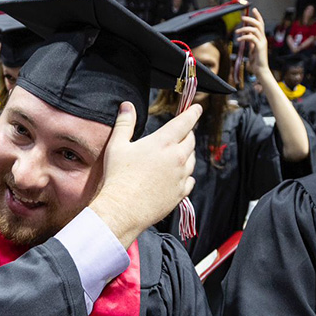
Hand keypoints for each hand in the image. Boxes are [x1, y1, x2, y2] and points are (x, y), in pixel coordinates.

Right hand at [89, 101, 199, 247]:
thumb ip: (125, 123)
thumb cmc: (118, 177)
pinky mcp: (180, 193)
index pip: (185, 122)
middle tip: (181, 133)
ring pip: (192, 160)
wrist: (123, 209)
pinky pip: (190, 180)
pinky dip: (185, 175)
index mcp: (163, 143)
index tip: (197, 108)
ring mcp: (181, 176)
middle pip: (191, 140)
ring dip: (187, 154)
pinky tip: (175, 176)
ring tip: (175, 155)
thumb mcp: (117, 145)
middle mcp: (177, 158)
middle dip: (188, 133)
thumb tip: (127, 106)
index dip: (193, 113)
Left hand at [236, 7, 269, 76]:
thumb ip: (251, 44)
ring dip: (244, 28)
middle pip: (258, 24)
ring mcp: (262, 42)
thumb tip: (247, 38)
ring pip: (255, 29)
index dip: (258, 16)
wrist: (260, 71)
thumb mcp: (252, 51)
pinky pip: (252, 38)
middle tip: (242, 18)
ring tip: (237, 32)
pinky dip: (244, 37)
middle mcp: (263, 39)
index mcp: (262, 39)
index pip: (261, 24)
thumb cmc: (256, 64)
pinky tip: (238, 39)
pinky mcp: (259, 47)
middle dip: (250, 19)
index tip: (253, 9)